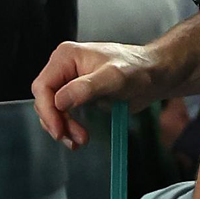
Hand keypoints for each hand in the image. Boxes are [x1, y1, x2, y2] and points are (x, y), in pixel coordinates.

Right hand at [32, 41, 162, 148]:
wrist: (156, 75)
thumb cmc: (139, 69)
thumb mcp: (113, 78)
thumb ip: (85, 88)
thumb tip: (59, 101)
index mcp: (65, 57)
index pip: (43, 86)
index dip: (47, 110)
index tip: (59, 129)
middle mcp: (63, 68)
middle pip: (45, 100)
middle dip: (57, 121)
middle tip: (74, 138)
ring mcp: (69, 82)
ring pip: (52, 109)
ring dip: (62, 127)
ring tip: (80, 141)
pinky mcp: (76, 95)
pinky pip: (63, 113)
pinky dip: (68, 127)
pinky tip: (78, 137)